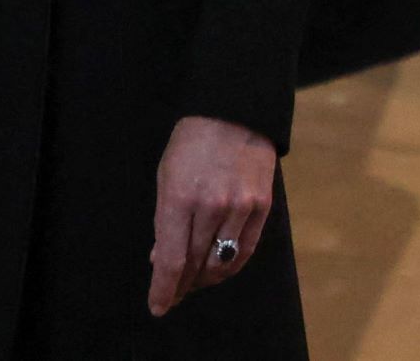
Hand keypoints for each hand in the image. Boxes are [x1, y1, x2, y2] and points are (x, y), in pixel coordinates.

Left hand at [148, 116, 274, 316]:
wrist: (234, 110)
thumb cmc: (191, 143)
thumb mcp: (167, 176)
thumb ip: (164, 220)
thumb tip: (160, 260)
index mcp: (179, 197)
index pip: (171, 260)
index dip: (163, 290)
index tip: (158, 308)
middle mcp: (210, 206)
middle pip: (195, 265)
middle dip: (181, 285)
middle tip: (174, 292)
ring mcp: (239, 207)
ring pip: (221, 263)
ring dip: (205, 279)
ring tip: (195, 281)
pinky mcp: (262, 206)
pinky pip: (244, 251)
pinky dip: (230, 265)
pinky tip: (219, 268)